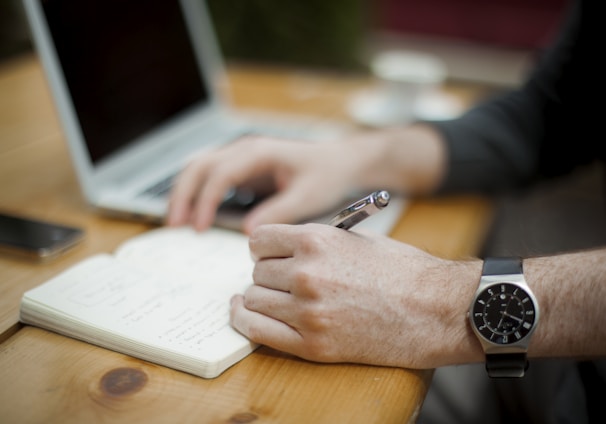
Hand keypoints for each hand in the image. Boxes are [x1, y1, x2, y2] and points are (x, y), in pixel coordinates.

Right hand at [167, 136, 361, 232]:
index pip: (220, 173)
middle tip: (174, 225)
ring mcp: (241, 156)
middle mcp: (245, 149)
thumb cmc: (326, 175)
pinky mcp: (242, 168)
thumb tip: (249, 232)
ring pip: (200, 167)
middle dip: (182, 194)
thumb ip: (279, 212)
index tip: (199, 227)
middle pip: (200, 165)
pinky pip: (210, 176)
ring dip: (184, 192)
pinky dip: (196, 192)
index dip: (205, 200)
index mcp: (260, 152)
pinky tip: (193, 214)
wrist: (340, 162)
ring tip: (176, 222)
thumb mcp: (308, 196)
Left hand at [230, 223, 482, 368]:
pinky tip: (245, 313)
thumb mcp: (356, 238)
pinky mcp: (313, 345)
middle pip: (257, 271)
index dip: (264, 247)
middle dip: (267, 273)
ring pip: (253, 299)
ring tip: (276, 297)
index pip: (259, 240)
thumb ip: (315, 241)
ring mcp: (308, 311)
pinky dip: (246, 321)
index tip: (269, 254)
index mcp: (317, 240)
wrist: (436, 309)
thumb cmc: (402, 271)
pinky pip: (258, 331)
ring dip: (260, 297)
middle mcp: (307, 274)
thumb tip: (282, 248)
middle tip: (283, 279)